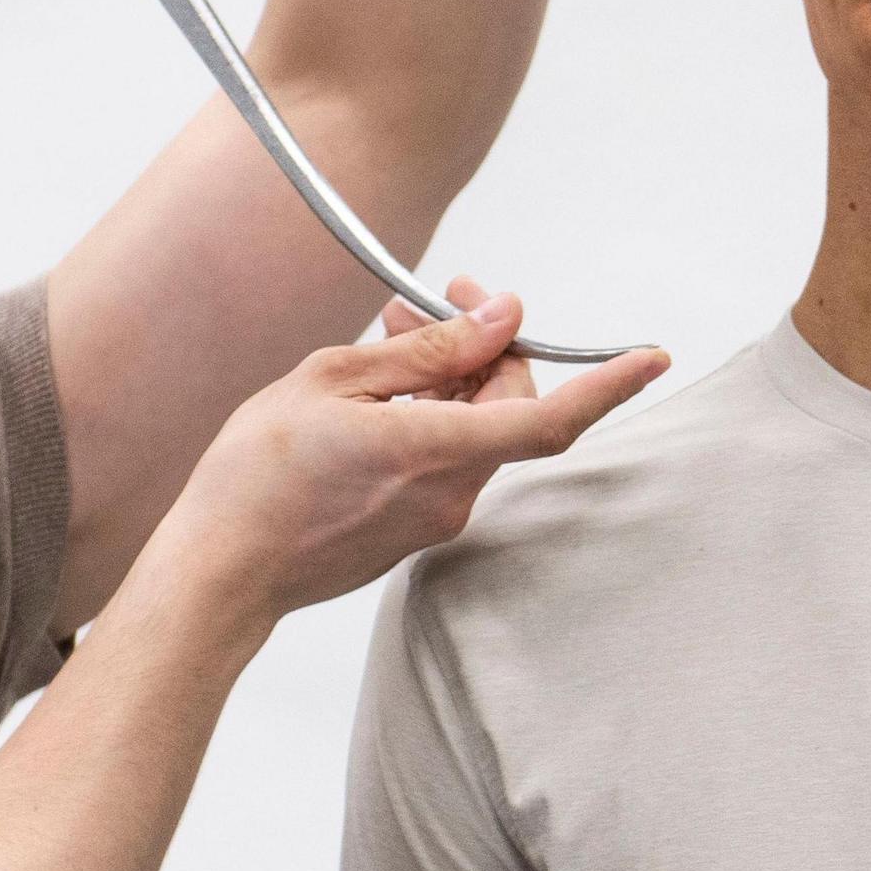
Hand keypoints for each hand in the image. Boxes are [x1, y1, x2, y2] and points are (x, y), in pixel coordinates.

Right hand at [152, 278, 665, 624]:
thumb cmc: (257, 477)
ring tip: (385, 334)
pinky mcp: (415, 530)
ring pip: (478, 429)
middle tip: (437, 297)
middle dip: (488, 344)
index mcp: (434, 451)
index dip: (609, 385)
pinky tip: (378, 391)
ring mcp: (436, 518)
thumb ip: (427, 349)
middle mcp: (451, 493)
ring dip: (452, 376)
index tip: (653, 356)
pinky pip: (447, 457)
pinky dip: (432, 414)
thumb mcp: (333, 381)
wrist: (217, 573)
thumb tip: (501, 318)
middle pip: (511, 405)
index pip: (550, 418)